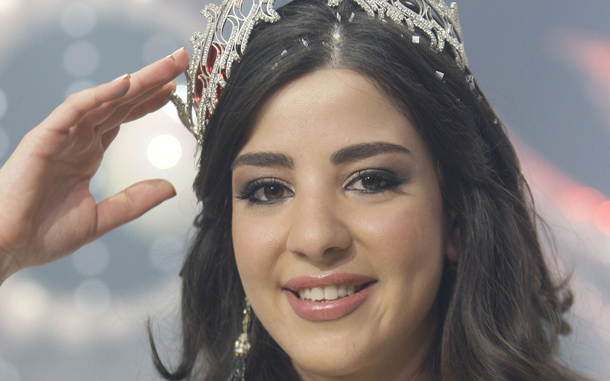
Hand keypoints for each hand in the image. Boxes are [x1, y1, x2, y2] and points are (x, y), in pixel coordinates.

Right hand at [0, 48, 189, 282]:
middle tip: (179, 61)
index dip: (148, 101)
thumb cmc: (42, 235)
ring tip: (165, 67)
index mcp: (87, 154)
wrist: (5, 248)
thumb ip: (135, 201)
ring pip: (103, 100)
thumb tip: (170, 187)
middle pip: (119, 102)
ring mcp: (61, 136)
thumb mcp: (101, 218)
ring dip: (135, 81)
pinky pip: (74, 110)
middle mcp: (76, 139)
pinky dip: (99, 95)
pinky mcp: (44, 138)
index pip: (122, 117)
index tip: (174, 90)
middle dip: (150, 81)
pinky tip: (126, 83)